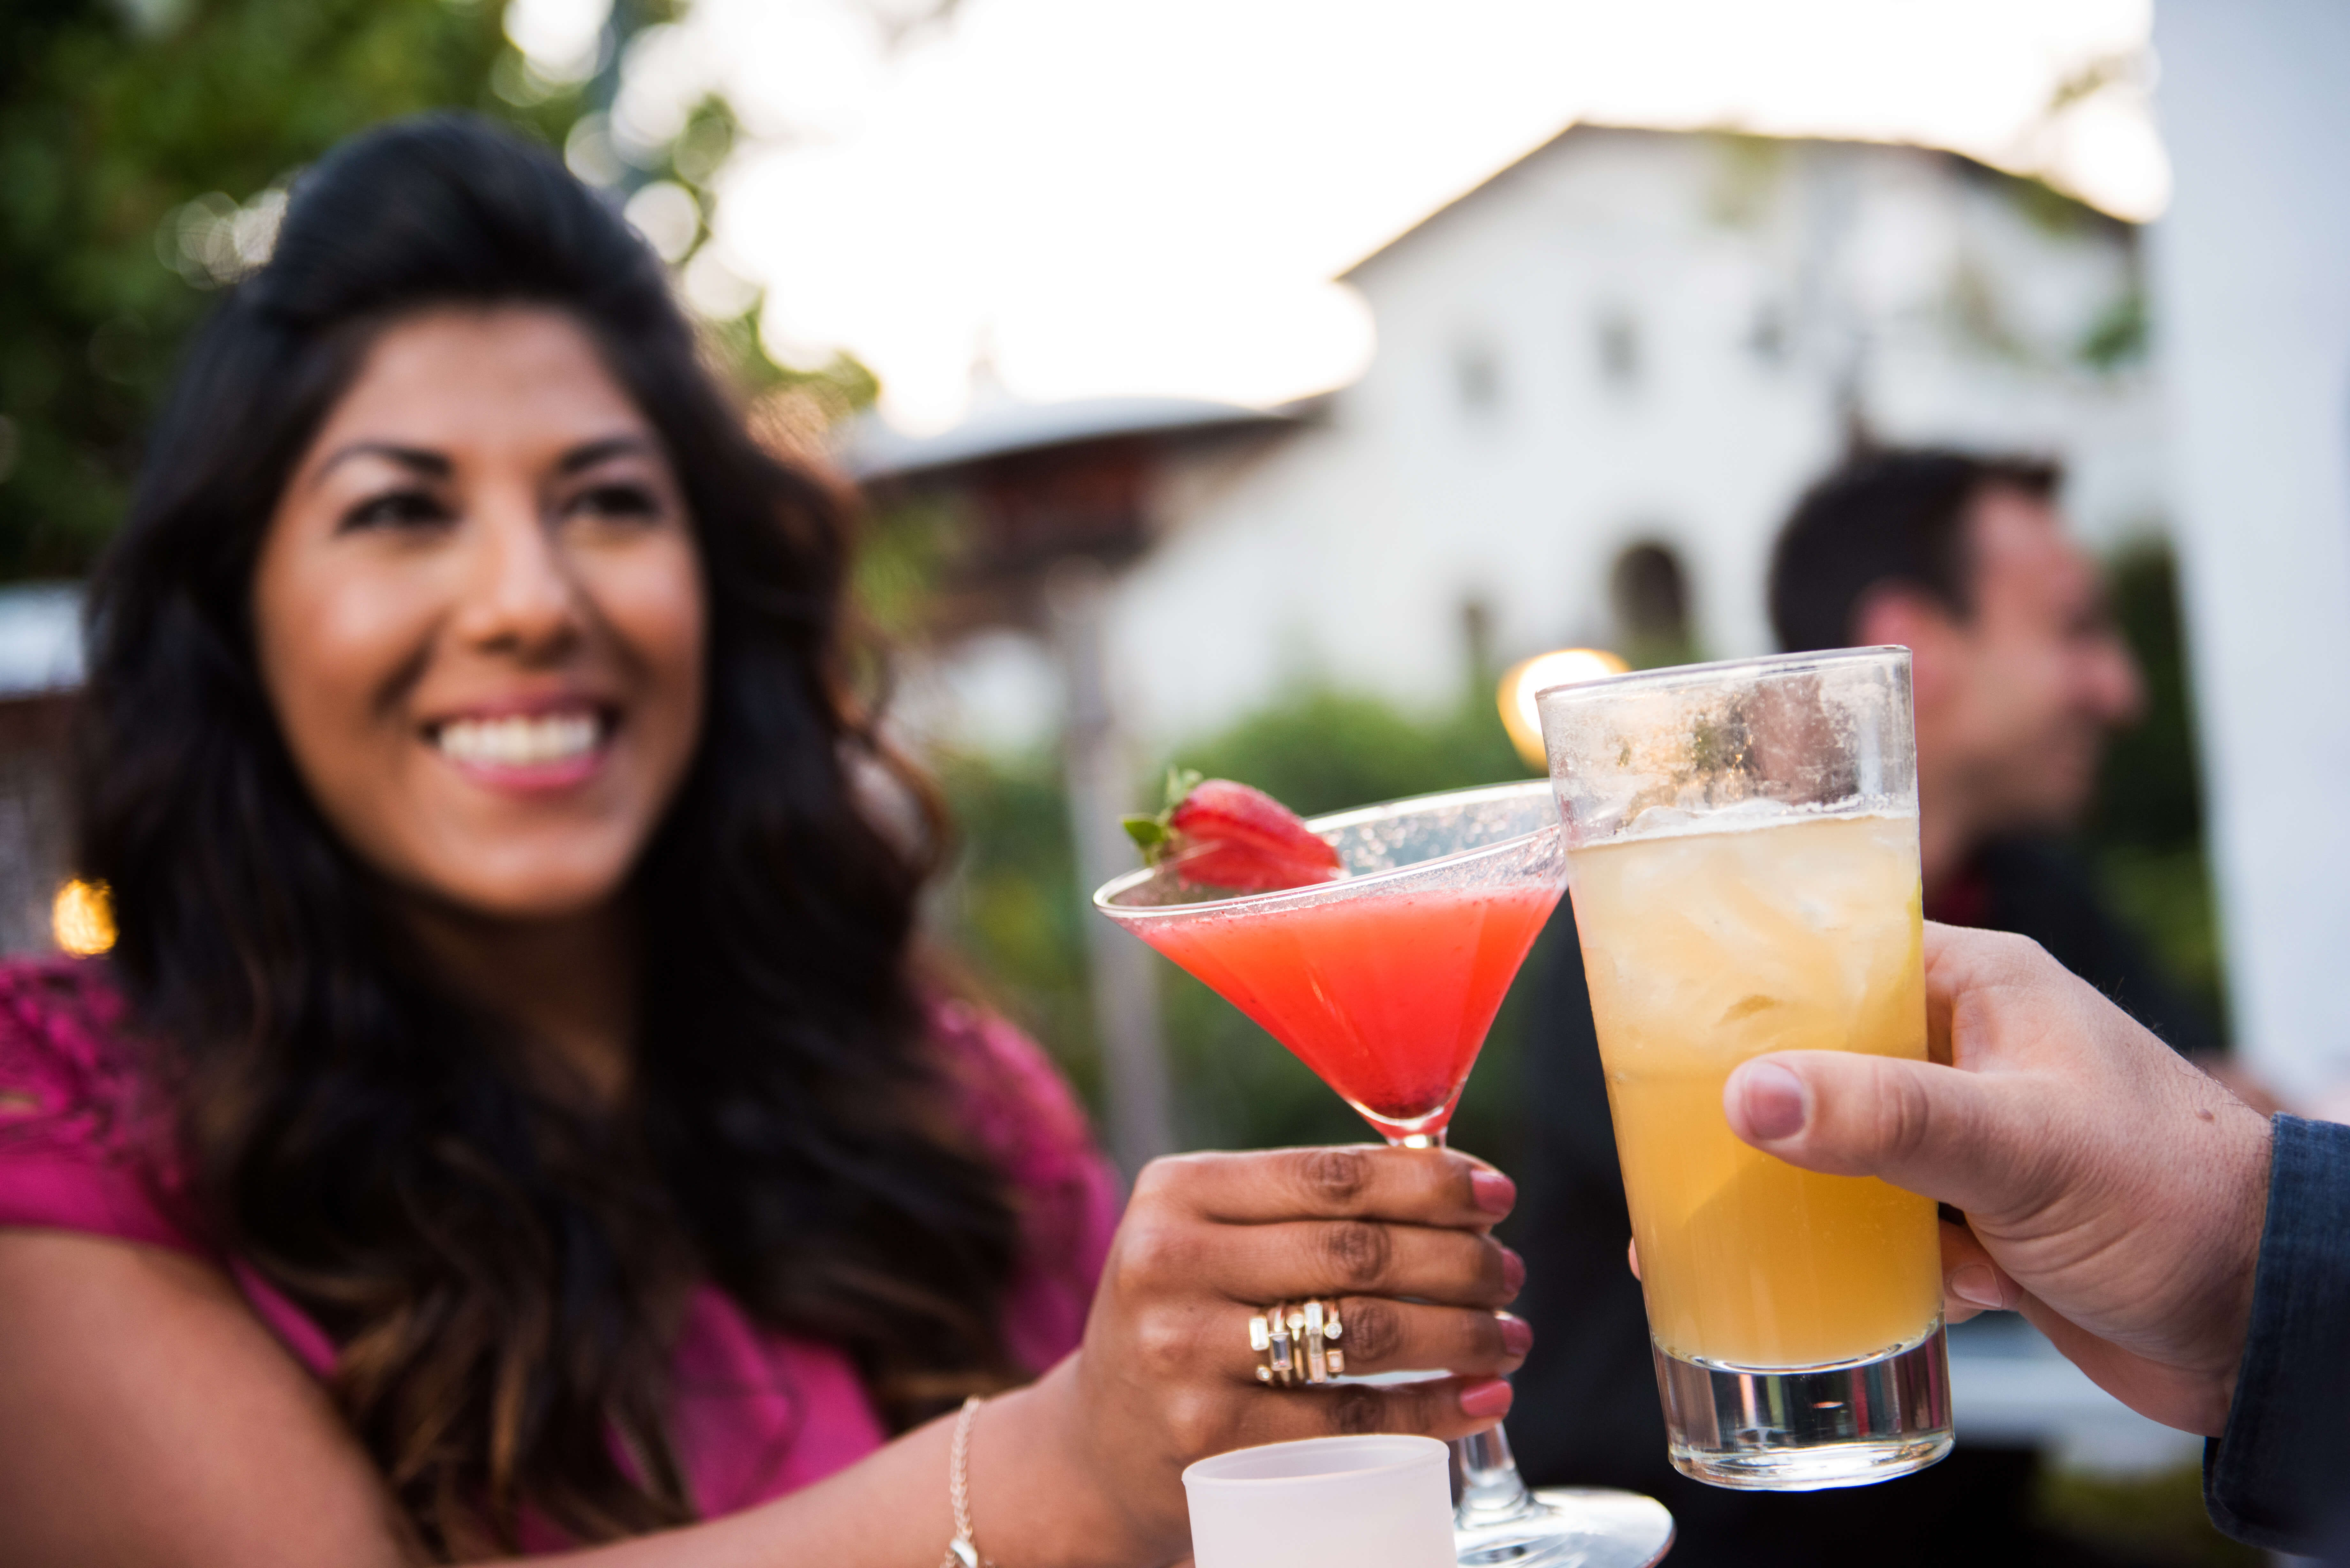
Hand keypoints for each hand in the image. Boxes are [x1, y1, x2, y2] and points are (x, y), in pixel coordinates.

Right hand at [1010, 1145, 1524, 1562]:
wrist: (1099, 1442)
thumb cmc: (1189, 1319)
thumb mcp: (1213, 1237)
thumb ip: (1307, 1208)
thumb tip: (1459, 1183)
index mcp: (1178, 1191)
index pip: (1332, 1176)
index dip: (1430, 1182)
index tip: (1496, 1194)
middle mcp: (1170, 1261)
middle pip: (1358, 1251)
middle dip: (1460, 1260)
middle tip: (1509, 1274)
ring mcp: (1184, 1352)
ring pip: (1365, 1332)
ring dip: (1463, 1332)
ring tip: (1511, 1336)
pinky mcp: (1208, 1437)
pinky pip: (1350, 1418)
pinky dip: (1433, 1408)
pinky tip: (1480, 1398)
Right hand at [1720, 923, 2271, 1436]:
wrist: (2266, 1326)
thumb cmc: (2173, 1200)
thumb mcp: (2022, 1145)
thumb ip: (1887, 1117)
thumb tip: (1750, 1097)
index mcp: (1982, 992)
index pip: (1840, 954)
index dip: (1754, 982)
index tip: (1667, 1020)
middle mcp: (1972, 1054)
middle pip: (1829, 1061)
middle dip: (1761, 1109)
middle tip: (1675, 1143)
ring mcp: (1977, 1140)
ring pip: (1850, 1153)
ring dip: (1806, 1198)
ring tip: (1725, 1230)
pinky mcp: (1985, 1222)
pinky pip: (1889, 1230)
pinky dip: (1866, 1263)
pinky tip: (1845, 1289)